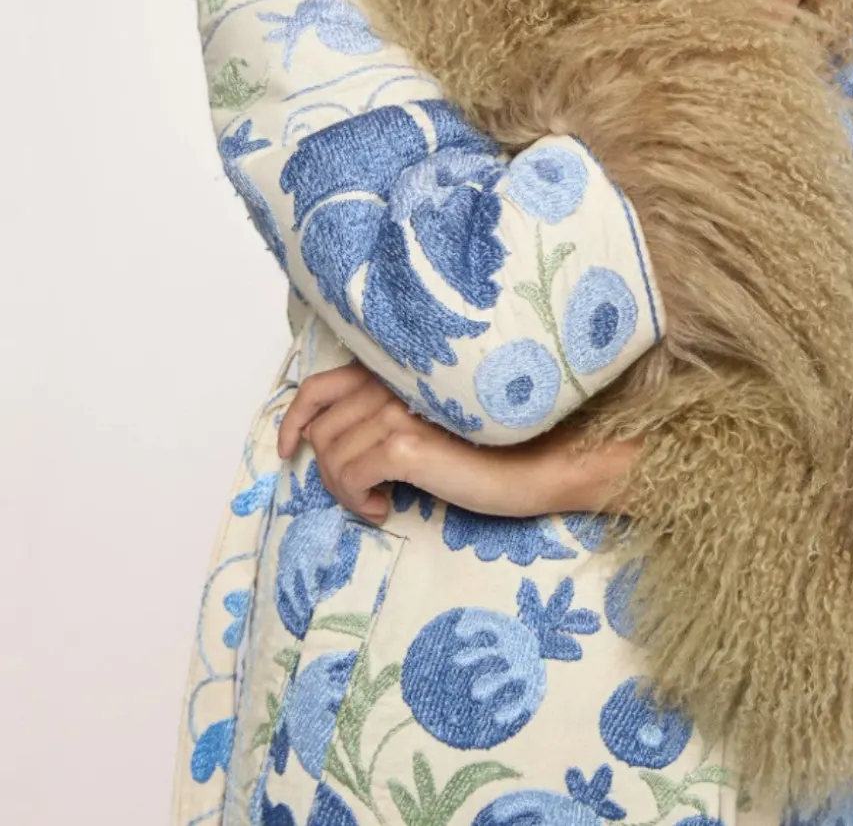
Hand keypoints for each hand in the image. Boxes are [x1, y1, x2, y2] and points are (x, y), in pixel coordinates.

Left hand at [276, 362, 640, 523]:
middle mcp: (392, 380)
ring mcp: (397, 409)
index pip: (320, 385)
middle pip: (323, 432)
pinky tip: (387, 507)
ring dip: (345, 490)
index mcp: (395, 370)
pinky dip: (358, 500)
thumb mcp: (428, 420)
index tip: (289, 450)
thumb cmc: (487, 447)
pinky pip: (351, 476)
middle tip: (362, 494)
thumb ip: (384, 412)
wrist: (537, 464)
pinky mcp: (405, 443)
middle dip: (331, 472)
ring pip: (333, 457)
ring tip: (378, 501)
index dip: (295, 419)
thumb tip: (327, 439)